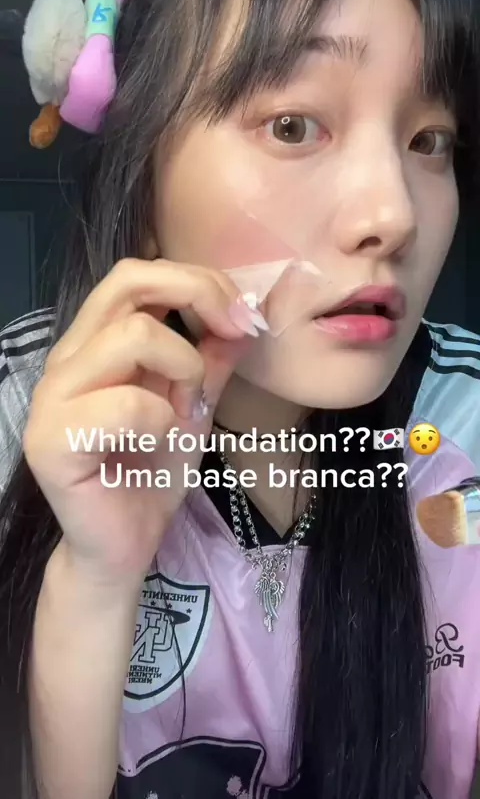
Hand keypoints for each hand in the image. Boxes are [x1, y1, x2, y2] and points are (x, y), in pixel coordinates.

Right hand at [23, 259, 255, 586]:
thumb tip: (244, 313)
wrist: (124, 547)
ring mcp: (52, 397)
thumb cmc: (151, 474)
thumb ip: (212, 359)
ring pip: (133, 335)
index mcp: (93, 344)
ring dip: (184, 370)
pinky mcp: (51, 440)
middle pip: (127, 283)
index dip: (196, 281)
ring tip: (186, 413)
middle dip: (197, 296)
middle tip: (235, 332)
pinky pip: (127, 404)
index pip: (136, 276)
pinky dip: (162, 421)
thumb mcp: (194, 406)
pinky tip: (157, 446)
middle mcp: (66, 359)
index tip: (243, 316)